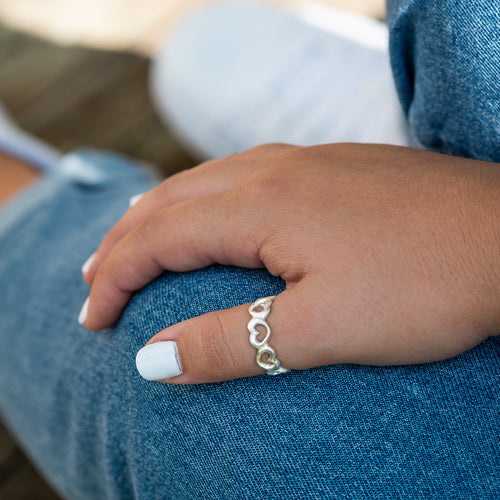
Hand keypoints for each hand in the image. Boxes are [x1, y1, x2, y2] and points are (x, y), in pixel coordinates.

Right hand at [80, 143, 499, 382]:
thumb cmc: (423, 282)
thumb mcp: (319, 330)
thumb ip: (228, 343)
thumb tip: (151, 360)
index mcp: (258, 204)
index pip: (156, 237)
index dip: (115, 279)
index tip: (93, 321)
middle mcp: (270, 169)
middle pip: (169, 201)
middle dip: (123, 243)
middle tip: (95, 282)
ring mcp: (302, 161)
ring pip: (203, 183)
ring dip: (161, 217)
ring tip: (135, 245)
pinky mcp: (328, 168)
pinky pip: (241, 178)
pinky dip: (205, 203)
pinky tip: (211, 219)